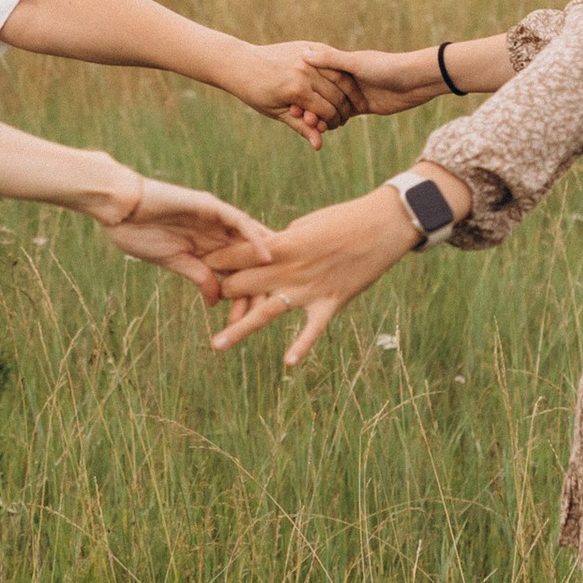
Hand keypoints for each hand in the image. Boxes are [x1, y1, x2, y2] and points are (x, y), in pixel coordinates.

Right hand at [95, 172, 276, 300]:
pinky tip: (266, 255)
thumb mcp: (174, 262)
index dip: (243, 294)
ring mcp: (215, 218)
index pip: (233, 271)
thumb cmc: (138, 234)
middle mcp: (215, 232)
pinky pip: (238, 221)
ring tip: (280, 282)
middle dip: (258, 283)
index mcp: (206, 247)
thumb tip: (216, 303)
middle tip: (270, 309)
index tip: (249, 321)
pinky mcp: (210, 205)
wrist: (118, 209)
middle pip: (246, 258)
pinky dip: (253, 238)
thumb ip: (198, 277)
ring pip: (248, 240)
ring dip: (263, 262)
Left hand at [207, 182, 419, 366]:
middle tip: (206, 300)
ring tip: (215, 345)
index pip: (238, 255)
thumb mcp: (306, 225)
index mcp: (283, 244)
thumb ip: (283, 243)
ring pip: (267, 312)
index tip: (198, 265)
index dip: (216, 261)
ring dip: (240, 329)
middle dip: (222, 292)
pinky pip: (312, 328)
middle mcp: (291, 269)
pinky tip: (288, 363)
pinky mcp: (332, 302)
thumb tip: (265, 253)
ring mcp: (310, 288)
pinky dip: (302, 345)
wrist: (383, 225)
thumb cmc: (345, 219)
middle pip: (244, 285)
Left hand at [227, 40, 365, 146]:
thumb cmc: (255, 92)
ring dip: (349, 91)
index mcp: (296, 90)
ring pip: (340, 76)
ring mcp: (308, 56)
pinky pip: (332, 61)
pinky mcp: (308, 47)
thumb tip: (319, 146)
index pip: (327, 110)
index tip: (334, 127)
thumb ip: (301, 126)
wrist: (241, 63)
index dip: (333, 122)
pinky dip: (341, 74)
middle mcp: (305, 71)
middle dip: (343, 109)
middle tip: (345, 118)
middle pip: (337, 94)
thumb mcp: (277, 112)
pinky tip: (344, 84)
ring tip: (350, 102)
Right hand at [304, 47, 446, 119]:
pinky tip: (321, 131)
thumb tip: (304, 53)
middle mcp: (346, 78)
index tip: (289, 98)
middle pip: (320, 92)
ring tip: (308, 127)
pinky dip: (333, 122)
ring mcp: (354, 93)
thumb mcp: (356, 63)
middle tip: (297, 117)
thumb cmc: (388, 66)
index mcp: (342, 64)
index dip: (302, 86)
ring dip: (319, 115)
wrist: (417, 80)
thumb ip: (331, 61)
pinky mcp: (363, 107)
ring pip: (330, 106)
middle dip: (308, 105)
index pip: (315, 75)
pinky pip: (343, 115)